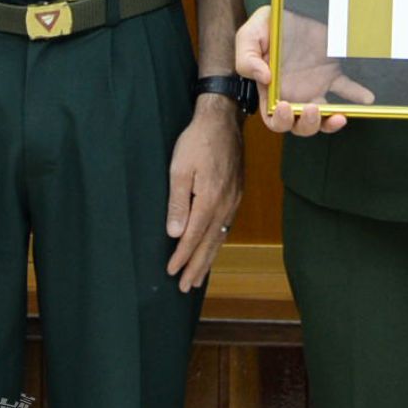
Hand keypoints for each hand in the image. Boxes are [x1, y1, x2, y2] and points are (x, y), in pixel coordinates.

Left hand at [163, 102, 244, 290]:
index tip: (171, 273)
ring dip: (208, 259)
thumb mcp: (180, 168)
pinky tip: (213, 248)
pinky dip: (218, 243)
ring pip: (220, 237)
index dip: (182, 257)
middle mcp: (224, 205)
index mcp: (209, 200)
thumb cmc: (197, 141)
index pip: (193, 237)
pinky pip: (226, 226)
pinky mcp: (236, 194)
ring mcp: (233, 200)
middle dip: (196, 267)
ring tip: (199, 277)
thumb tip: (175, 233)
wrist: (223, 120)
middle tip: (185, 287)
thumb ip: (177, 202)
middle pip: (209, 243)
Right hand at [237, 9, 367, 134]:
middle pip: (300, 125)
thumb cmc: (266, 25)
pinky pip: (346, 89)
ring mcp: (314, 86)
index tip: (286, 106)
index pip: (274, 118)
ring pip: (323, 117)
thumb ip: (247, 58)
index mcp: (271, 90)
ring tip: (339, 116)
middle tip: (313, 108)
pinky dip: (357, 96)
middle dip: (307, 125)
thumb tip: (264, 78)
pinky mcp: (331, 74)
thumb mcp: (249, 35)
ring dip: (330, 122)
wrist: (291, 8)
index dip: (280, 120)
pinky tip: (366, 98)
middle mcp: (294, 94)